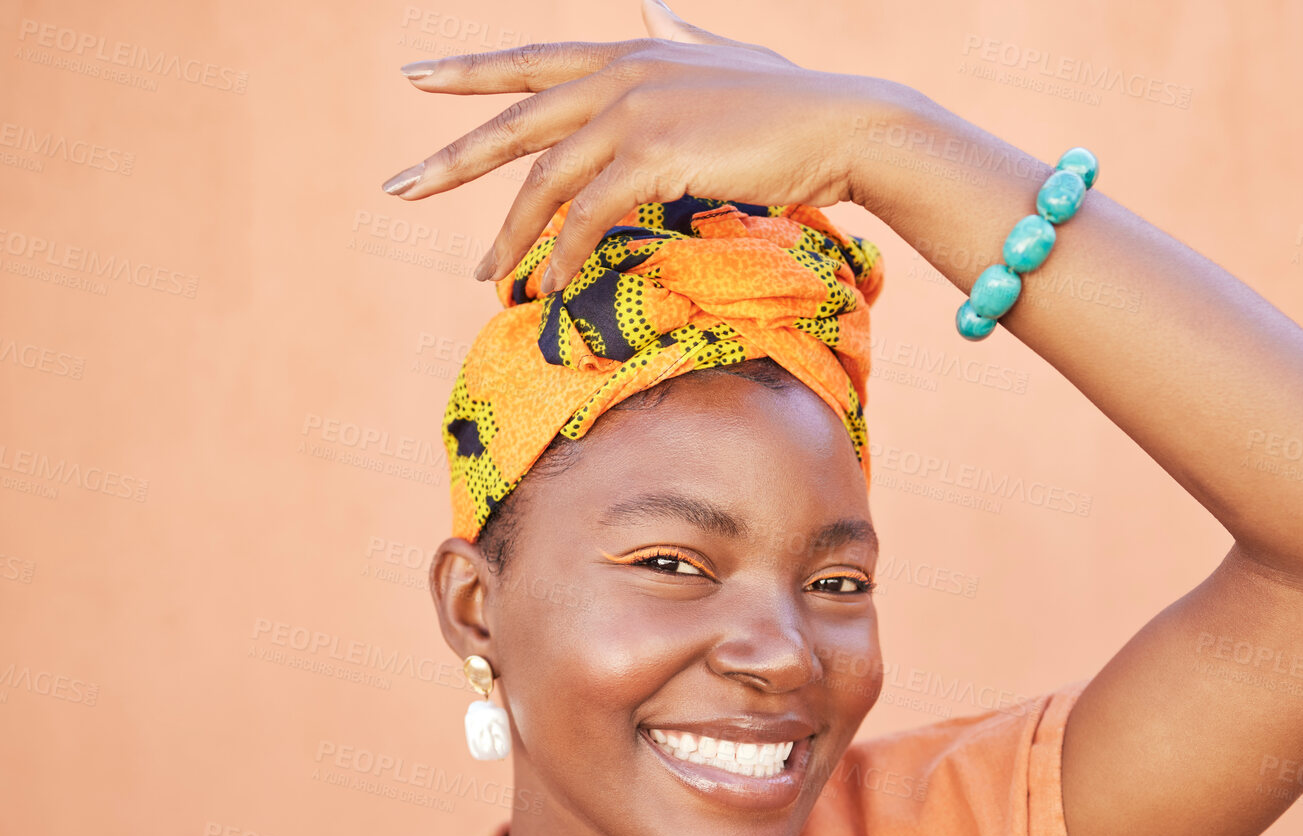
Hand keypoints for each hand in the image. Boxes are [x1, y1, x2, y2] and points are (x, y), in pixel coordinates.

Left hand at [381, 0, 907, 290]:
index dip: (471, 73)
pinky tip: (551, 284)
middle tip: (398, 188)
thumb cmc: (793, 98)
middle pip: (515, 121)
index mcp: (630, 51)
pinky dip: (565, 253)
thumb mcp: (726, 53)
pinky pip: (590, 214)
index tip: (416, 80)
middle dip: (450, 159)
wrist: (847, 124)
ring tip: (486, 275)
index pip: (532, 61)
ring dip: (511, 234)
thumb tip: (654, 4)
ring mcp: (637, 112)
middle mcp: (622, 74)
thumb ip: (680, 33)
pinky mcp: (658, 155)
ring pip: (546, 179)